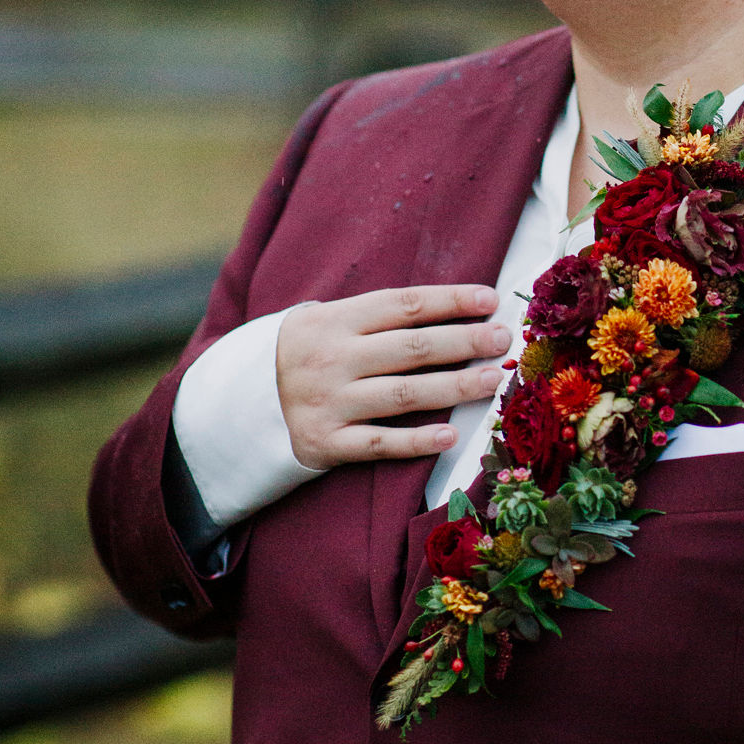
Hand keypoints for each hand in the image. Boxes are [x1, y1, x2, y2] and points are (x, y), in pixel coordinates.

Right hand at [276, 286, 511, 469]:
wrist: (239, 402)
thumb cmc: (308, 353)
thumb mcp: (327, 321)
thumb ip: (378, 317)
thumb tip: (455, 310)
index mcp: (336, 321)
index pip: (403, 305)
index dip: (450, 301)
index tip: (490, 299)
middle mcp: (332, 359)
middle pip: (411, 348)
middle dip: (464, 341)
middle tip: (503, 340)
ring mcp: (328, 402)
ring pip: (403, 395)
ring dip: (455, 387)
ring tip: (494, 380)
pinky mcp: (325, 443)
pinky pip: (378, 444)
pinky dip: (415, 441)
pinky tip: (451, 435)